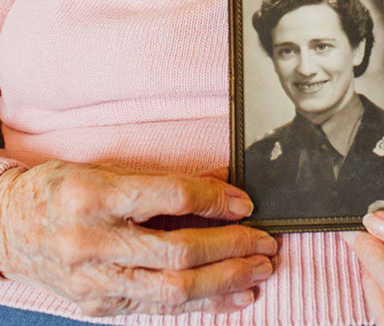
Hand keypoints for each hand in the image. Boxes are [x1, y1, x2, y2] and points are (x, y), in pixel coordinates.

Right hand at [0, 160, 276, 316]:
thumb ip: (159, 181)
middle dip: (230, 249)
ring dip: (224, 282)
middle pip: (176, 251)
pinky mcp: (99, 305)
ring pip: (172, 290)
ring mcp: (94, 281)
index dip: (214, 200)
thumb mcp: (104, 168)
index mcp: (93, 196)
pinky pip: (159, 308)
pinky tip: (232, 295)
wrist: (10, 227)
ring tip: (259, 270)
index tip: (245, 202)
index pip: (169, 198)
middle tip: (265, 242)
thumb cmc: (62, 190)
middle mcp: (91, 242)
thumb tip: (219, 187)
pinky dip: (201, 303)